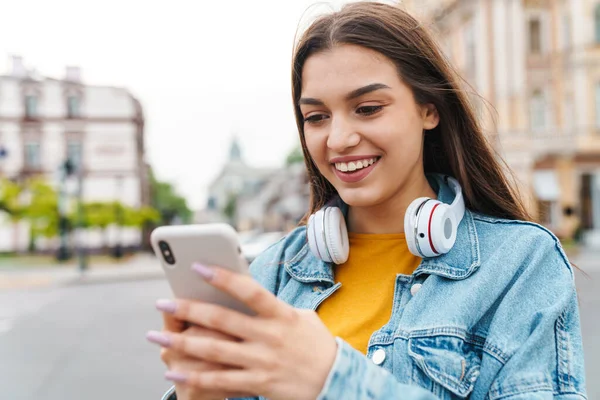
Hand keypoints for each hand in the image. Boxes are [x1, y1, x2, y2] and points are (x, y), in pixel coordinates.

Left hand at [150, 263, 337, 399]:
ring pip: (215, 351)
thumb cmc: (316, 344)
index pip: (249, 291)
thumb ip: (272, 307)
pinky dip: (194, 377)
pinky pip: (220, 381)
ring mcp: (263, 362)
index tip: (197, 266)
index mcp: (281, 315)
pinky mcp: (258, 384)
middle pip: (223, 321)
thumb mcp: (301, 318)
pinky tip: (173, 371)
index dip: (223, 277)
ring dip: (182, 343)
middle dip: (189, 310)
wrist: (336, 382)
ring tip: (155, 337)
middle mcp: (270, 337)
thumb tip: (242, 293)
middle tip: (162, 301)